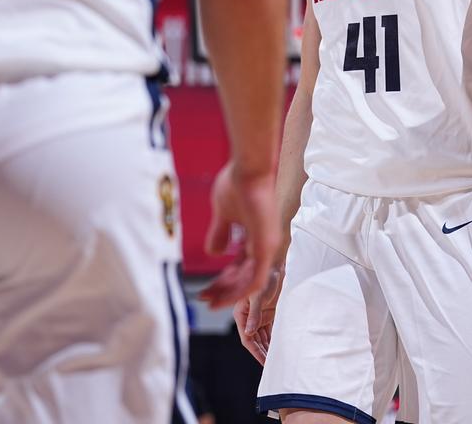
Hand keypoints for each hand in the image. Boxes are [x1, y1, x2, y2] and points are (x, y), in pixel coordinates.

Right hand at [199, 163, 278, 308]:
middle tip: (204, 298)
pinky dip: (240, 292)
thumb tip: (214, 252)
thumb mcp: (224, 214)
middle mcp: (264, 245)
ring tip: (210, 301)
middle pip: (244, 277)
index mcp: (256, 237)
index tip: (206, 288)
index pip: (241, 267)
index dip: (224, 280)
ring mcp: (267, 247)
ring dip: (229, 295)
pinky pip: (256, 280)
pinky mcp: (267, 248)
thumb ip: (221, 233)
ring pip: (250, 283)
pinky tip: (223, 298)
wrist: (248, 169)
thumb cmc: (237, 184)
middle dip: (224, 290)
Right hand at [234, 266, 283, 364]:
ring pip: (262, 337)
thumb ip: (254, 314)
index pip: (246, 338)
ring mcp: (258, 315)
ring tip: (277, 359)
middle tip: (273, 365)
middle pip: (254, 340)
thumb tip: (248, 333)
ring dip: (268, 347)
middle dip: (263, 352)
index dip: (255, 351)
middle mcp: (248, 316)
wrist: (276, 264)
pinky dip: (274, 339)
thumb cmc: (264, 276)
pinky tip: (280, 346)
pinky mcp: (268, 313)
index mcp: (241, 313)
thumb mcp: (258, 295)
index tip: (264, 362)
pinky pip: (270, 330)